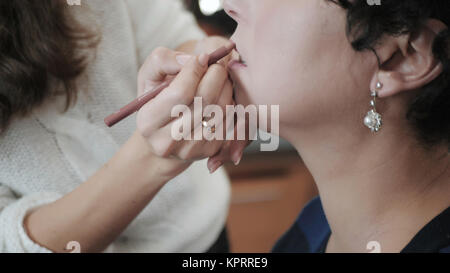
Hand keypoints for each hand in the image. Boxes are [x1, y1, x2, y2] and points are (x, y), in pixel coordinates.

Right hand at [136, 46, 234, 176]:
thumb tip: (190, 60)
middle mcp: (167, 141)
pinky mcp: (209, 151)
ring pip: (220, 110)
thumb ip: (162, 60)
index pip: (180, 93)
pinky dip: (230, 102)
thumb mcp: (149, 76)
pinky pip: (229, 120)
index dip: (195, 70)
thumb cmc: (157, 99)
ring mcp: (190, 149)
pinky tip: (223, 94)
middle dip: (216, 75)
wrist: (164, 135)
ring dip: (226, 87)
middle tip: (217, 63)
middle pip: (204, 101)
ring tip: (220, 77)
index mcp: (148, 121)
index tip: (201, 58)